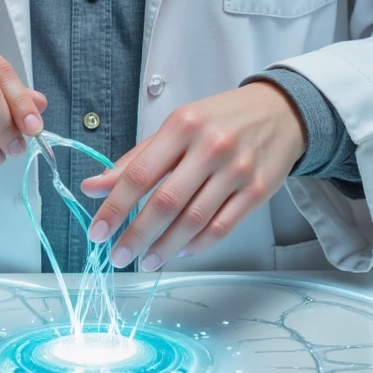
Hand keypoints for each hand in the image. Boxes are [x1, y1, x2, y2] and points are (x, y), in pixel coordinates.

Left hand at [79, 80, 306, 269]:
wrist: (280, 112)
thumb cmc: (220, 120)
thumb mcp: (176, 127)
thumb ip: (135, 159)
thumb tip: (92, 187)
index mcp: (182, 126)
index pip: (140, 173)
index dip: (115, 206)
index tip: (98, 231)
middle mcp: (210, 147)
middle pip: (165, 202)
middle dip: (136, 235)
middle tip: (119, 256)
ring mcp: (237, 170)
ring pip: (194, 220)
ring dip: (166, 247)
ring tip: (147, 260)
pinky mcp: (258, 191)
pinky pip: (222, 227)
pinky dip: (198, 244)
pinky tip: (182, 251)